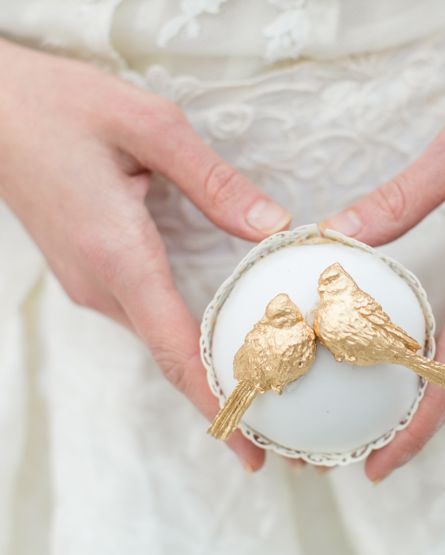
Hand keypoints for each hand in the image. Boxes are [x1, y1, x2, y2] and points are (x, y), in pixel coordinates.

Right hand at [0, 39, 290, 470]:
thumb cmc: (60, 107)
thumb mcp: (148, 126)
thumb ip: (213, 182)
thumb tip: (270, 227)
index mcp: (117, 254)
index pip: (175, 348)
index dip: (216, 401)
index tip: (247, 447)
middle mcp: (100, 284)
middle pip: (170, 358)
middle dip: (222, 400)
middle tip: (273, 433)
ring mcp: (90, 282)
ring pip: (158, 341)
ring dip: (205, 372)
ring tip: (259, 391)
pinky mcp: (89, 271)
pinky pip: (146, 319)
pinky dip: (184, 342)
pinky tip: (217, 341)